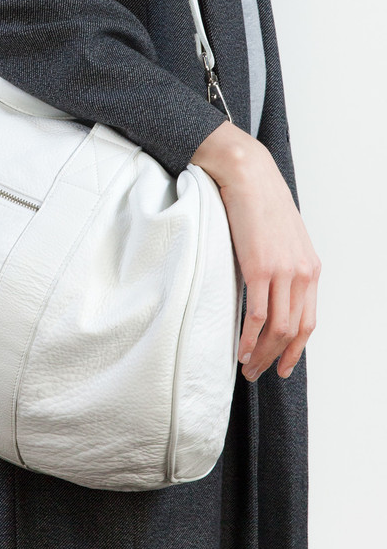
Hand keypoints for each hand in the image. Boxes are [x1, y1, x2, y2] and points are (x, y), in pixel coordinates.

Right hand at [191, 121, 318, 381]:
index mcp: (310, 268)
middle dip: (276, 358)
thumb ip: (283, 264)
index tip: (281, 365)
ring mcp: (282, 272)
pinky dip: (249, 337)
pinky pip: (258, 315)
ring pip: (277, 328)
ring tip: (246, 366)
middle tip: (258, 373)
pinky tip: (239, 348)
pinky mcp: (259, 268)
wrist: (249, 175)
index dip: (295, 349)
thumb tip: (271, 286)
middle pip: (294, 330)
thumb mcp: (283, 237)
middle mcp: (302, 273)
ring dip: (261, 353)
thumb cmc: (260, 201)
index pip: (309, 320)